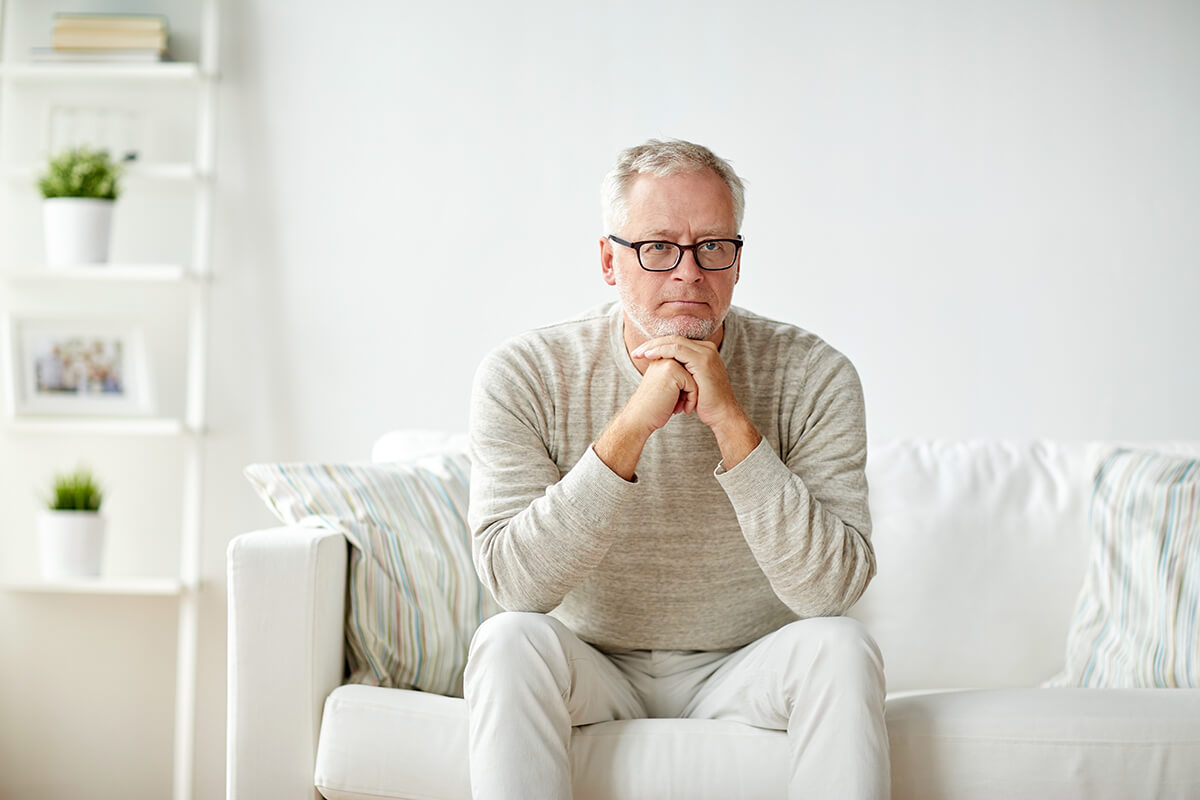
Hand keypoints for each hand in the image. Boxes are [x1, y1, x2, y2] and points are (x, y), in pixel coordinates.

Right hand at [593, 357, 696, 480]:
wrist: (637, 422)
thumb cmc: (651, 412)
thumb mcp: (665, 392)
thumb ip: (675, 380)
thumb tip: (692, 380)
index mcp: (660, 360)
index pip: (687, 371)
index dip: (686, 389)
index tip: (676, 404)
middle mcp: (662, 358)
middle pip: (692, 375)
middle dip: (690, 392)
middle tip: (679, 408)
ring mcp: (667, 363)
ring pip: (695, 379)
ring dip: (691, 397)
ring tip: (678, 409)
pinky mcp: (672, 372)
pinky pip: (693, 384)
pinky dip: (691, 400)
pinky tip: (679, 411)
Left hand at [630, 336, 761, 465]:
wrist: (722, 415)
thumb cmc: (705, 403)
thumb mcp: (690, 383)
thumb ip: (681, 371)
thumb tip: (662, 368)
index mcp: (704, 351)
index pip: (676, 342)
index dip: (657, 345)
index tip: (640, 354)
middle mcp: (707, 348)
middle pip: (674, 339)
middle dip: (652, 344)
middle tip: (636, 352)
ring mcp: (706, 353)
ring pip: (674, 341)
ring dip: (654, 346)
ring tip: (639, 353)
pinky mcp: (703, 360)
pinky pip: (678, 350)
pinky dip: (662, 351)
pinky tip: (650, 356)